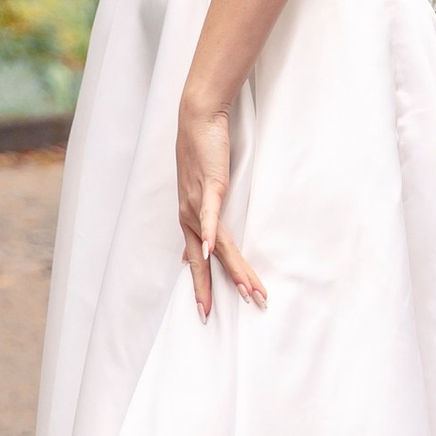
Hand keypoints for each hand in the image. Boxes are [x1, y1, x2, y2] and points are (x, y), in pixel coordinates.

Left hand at [175, 89, 265, 320]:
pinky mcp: (209, 186)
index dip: (201, 286)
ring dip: (231, 269)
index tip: (205, 311)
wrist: (197, 119)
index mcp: (189, 219)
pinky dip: (212, 234)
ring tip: (246, 290)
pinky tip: (215, 251)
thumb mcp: (200, 189)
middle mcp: (189, 216)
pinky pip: (210, 215)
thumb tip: (204, 241)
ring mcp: (197, 202)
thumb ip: (203, 215)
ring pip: (216, 245)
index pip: (197, 261)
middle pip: (206, 260)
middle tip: (218, 316)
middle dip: (214, 289)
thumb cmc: (201, 152)